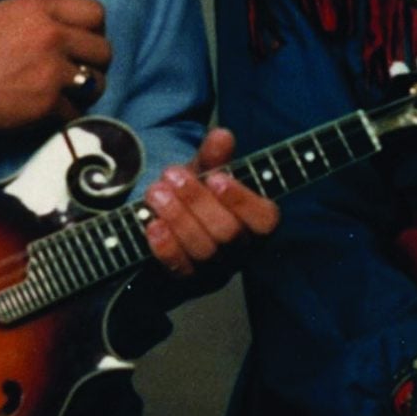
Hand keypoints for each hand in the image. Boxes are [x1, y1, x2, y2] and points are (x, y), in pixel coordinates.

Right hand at [0, 0, 112, 133]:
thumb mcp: (3, 16)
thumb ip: (41, 20)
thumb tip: (72, 32)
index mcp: (39, 9)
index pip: (96, 12)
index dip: (94, 30)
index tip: (84, 42)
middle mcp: (51, 36)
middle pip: (104, 50)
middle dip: (94, 64)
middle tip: (76, 73)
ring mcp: (50, 71)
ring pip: (96, 84)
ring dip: (85, 92)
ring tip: (65, 94)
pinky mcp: (45, 103)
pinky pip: (74, 113)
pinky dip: (62, 116)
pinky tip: (45, 113)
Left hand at [140, 128, 278, 277]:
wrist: (169, 225)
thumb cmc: (196, 195)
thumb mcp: (205, 172)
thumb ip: (214, 156)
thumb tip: (222, 135)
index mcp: (256, 222)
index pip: (265, 219)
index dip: (242, 200)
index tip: (216, 178)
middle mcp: (241, 249)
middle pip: (229, 233)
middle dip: (198, 201)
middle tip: (172, 176)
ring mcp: (215, 268)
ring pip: (204, 250)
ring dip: (178, 217)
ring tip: (156, 192)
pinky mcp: (187, 281)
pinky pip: (179, 268)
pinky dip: (165, 246)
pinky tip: (151, 223)